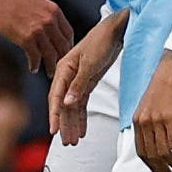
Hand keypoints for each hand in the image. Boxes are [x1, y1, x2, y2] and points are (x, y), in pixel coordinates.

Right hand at [0, 0, 74, 72]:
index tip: (65, 54)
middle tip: (60, 68)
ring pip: (52, 55)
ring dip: (51, 67)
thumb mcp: (38, 3)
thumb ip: (48, 16)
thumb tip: (52, 32)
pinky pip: (35, 57)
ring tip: (49, 73)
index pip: (69, 33)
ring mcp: (39, 30)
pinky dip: (35, 65)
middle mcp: (50, 21)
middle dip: (62, 59)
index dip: (68, 46)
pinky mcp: (26, 39)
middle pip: (63, 46)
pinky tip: (33, 68)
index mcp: (54, 11)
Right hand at [49, 10, 127, 144]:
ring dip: (73, 123)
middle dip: (64, 123)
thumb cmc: (102, 40)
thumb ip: (79, 84)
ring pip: (72, 106)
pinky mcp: (87, 82)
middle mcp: (68, 76)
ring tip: (74, 141)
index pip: (56, 96)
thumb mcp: (91, 63)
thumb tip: (67, 103)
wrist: (117, 29)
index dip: (55, 114)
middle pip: (63, 104)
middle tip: (67, 142)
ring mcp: (77, 80)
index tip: (54, 131)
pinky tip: (82, 129)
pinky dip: (82, 117)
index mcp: (64, 68)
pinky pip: (82, 103)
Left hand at [133, 51, 171, 171]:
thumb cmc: (165, 82)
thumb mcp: (151, 104)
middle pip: (152, 156)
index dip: (151, 166)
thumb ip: (151, 122)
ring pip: (163, 153)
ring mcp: (156, 120)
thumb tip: (158, 140)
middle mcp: (144, 122)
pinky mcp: (170, 117)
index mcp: (137, 119)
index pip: (141, 151)